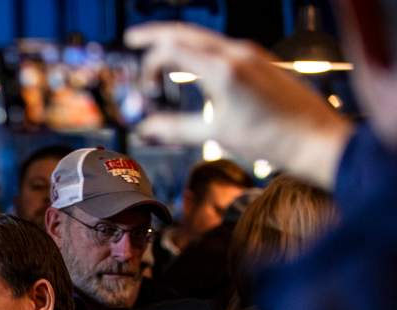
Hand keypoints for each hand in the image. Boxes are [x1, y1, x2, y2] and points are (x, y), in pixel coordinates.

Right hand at [125, 22, 353, 188]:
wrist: (314, 138)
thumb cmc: (272, 137)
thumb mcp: (217, 134)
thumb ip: (176, 128)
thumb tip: (147, 128)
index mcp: (222, 68)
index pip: (171, 50)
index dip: (149, 65)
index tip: (143, 86)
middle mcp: (236, 53)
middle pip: (186, 33)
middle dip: (156, 35)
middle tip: (133, 38)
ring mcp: (250, 54)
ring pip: (205, 37)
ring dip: (178, 42)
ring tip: (160, 53)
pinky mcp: (259, 61)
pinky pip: (221, 46)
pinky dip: (199, 50)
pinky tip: (194, 65)